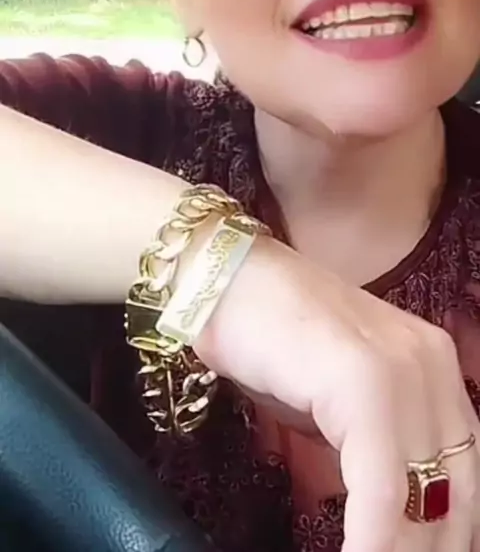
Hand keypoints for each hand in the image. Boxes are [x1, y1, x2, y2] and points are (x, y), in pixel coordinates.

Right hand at [196, 235, 479, 551]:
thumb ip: (373, 450)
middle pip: (458, 492)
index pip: (465, 475)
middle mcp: (432, 365)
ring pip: (426, 498)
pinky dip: (372, 542)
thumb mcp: (338, 406)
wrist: (223, 280)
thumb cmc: (271, 344)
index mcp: (435, 369)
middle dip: (430, 551)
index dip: (450, 537)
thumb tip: (391, 519)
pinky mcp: (365, 379)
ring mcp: (403, 367)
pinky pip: (381, 487)